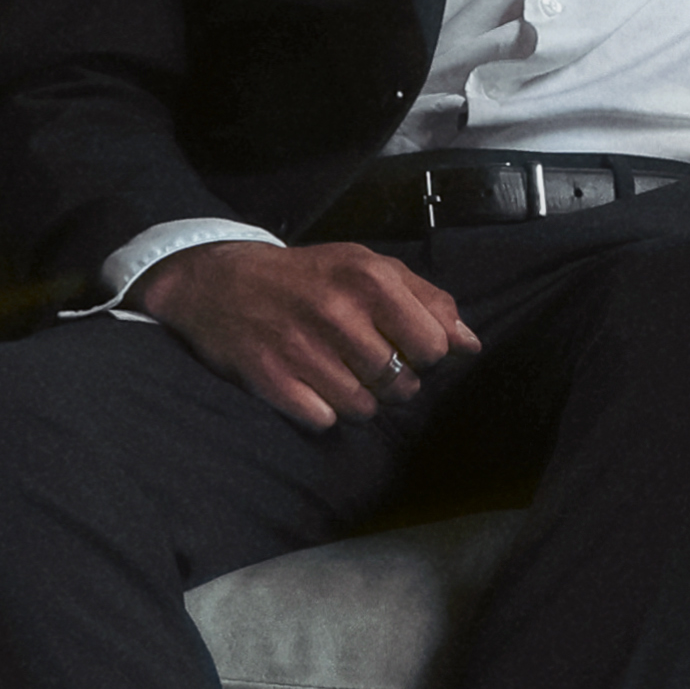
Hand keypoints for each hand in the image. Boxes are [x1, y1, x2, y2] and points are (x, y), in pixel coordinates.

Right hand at [138, 236, 472, 432]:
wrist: (220, 282)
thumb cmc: (309, 277)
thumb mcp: (369, 268)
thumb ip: (427, 301)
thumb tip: (469, 345)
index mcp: (370, 279)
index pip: (434, 347)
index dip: (426, 356)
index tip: (406, 348)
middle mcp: (337, 312)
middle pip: (401, 384)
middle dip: (393, 383)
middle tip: (369, 366)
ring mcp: (300, 347)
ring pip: (363, 409)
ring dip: (358, 401)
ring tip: (338, 374)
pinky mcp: (269, 378)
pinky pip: (323, 420)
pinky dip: (321, 411)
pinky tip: (309, 386)